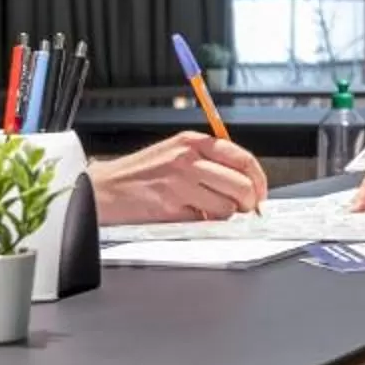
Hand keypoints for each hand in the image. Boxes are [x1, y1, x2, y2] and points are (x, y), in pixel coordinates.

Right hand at [92, 133, 267, 223]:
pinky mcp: (171, 206)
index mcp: (193, 142)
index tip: (260, 194)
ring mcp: (180, 182)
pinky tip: (187, 215)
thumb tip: (244, 182)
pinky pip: (204, 221)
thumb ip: (208, 161)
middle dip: (248, 203)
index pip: (242, 158)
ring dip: (222, 215)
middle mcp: (188, 158)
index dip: (259, 180)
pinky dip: (203, 223)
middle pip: (241, 184)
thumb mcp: (175, 153)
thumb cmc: (139, 175)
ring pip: (227, 207)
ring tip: (205, 211)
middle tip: (243, 210)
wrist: (103, 188)